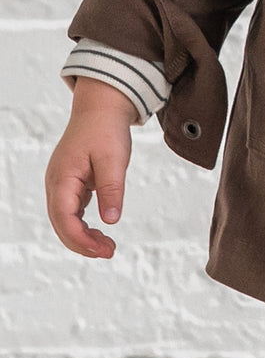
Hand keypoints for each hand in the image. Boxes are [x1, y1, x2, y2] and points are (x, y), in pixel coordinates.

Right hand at [45, 77, 137, 258]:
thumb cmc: (106, 129)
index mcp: (62, 178)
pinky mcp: (71, 182)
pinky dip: (83, 224)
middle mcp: (57, 183)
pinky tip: (99, 231)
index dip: (81, 239)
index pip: (64, 218)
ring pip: (65, 219)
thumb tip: (111, 221)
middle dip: (82, 243)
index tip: (103, 249)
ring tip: (107, 246)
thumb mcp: (114, 158)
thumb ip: (111, 189)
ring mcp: (62, 183)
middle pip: (61, 224)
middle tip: (109, 252)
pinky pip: (72, 210)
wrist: (102, 106)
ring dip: (82, 236)